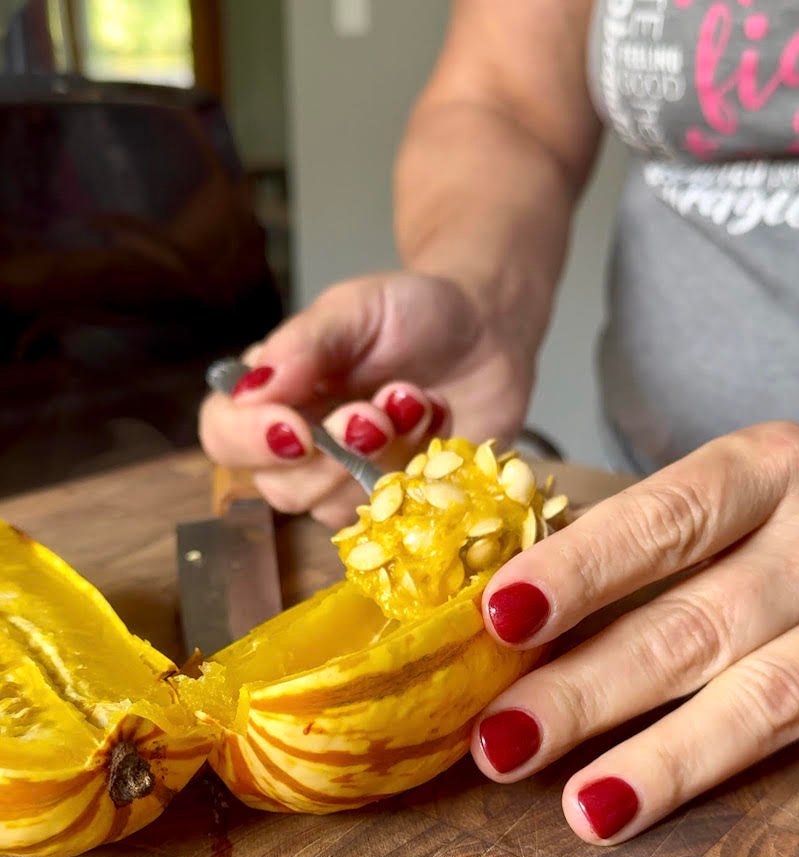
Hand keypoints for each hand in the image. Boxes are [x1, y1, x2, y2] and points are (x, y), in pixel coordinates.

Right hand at [199, 271, 533, 526]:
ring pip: (333, 508)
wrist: (486, 334)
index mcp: (272, 393)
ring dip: (381, 460)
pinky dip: (416, 473)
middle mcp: (299, 446)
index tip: (297, 430)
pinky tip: (436, 426)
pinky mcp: (393, 503)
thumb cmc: (410, 313)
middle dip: (333, 455)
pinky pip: (388, 518)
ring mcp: (347, 481)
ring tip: (415, 402)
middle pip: (278, 488)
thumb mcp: (355, 307)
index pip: (224, 435)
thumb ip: (303, 344)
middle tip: (378, 411)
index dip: (251, 442)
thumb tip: (253, 390)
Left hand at [471, 421, 798, 842]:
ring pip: (762, 699)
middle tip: (498, 739)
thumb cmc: (765, 506)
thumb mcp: (719, 487)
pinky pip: (790, 737)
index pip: (666, 516)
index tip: (501, 614)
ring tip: (580, 808)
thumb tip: (503, 599)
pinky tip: (645, 808)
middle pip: (700, 622)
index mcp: (764, 469)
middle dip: (592, 687)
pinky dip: (710, 775)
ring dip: (662, 760)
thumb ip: (632, 532)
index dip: (582, 568)